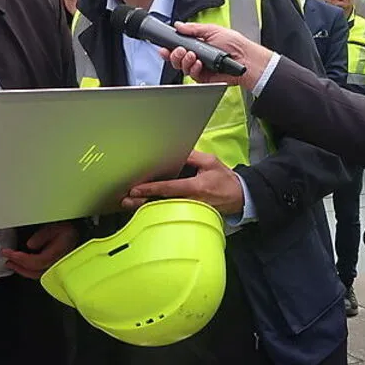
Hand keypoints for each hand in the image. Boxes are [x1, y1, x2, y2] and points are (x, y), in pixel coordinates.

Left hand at [2, 222, 78, 278]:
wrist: (82, 235)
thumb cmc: (70, 231)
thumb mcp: (55, 227)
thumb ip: (43, 235)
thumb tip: (30, 245)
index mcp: (56, 255)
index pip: (34, 261)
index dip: (20, 258)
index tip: (9, 252)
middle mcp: (55, 265)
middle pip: (33, 272)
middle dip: (18, 266)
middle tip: (7, 260)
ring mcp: (56, 269)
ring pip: (36, 275)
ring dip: (22, 270)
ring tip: (12, 264)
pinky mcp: (55, 269)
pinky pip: (40, 273)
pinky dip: (29, 270)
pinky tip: (23, 266)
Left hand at [123, 150, 244, 214]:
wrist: (239, 197)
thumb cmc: (224, 179)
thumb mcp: (210, 162)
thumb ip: (191, 156)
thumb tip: (174, 151)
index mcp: (196, 187)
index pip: (169, 188)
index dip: (151, 188)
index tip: (136, 189)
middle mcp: (190, 201)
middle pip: (162, 203)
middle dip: (142, 201)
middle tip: (126, 200)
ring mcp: (189, 210)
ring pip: (164, 209)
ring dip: (146, 207)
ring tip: (130, 204)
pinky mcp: (189, 213)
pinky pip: (170, 211)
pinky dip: (156, 209)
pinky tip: (144, 206)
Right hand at [160, 22, 273, 90]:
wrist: (245, 59)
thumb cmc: (235, 44)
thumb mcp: (212, 30)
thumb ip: (194, 29)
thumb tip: (179, 25)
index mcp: (198, 44)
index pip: (179, 46)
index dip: (169, 48)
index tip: (164, 47)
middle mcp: (197, 56)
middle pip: (177, 59)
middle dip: (175, 55)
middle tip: (179, 50)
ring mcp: (200, 68)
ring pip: (182, 68)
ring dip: (184, 61)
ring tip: (192, 55)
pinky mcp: (204, 78)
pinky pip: (192, 76)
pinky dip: (193, 69)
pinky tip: (199, 64)